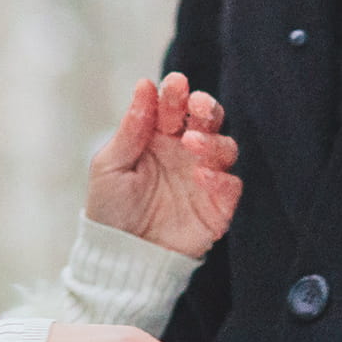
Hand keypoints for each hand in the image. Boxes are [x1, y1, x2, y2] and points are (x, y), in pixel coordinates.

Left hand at [86, 73, 241, 259]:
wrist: (121, 257)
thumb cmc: (110, 209)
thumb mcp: (110, 166)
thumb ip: (131, 130)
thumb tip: (144, 85)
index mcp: (159, 138)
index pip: (174, 107)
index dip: (176, 94)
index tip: (174, 84)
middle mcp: (185, 153)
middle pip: (207, 120)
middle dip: (206, 106)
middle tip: (197, 103)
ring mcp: (204, 178)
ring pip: (225, 147)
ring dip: (212, 140)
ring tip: (191, 142)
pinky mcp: (217, 206)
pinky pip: (231, 185)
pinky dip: (221, 177)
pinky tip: (201, 175)